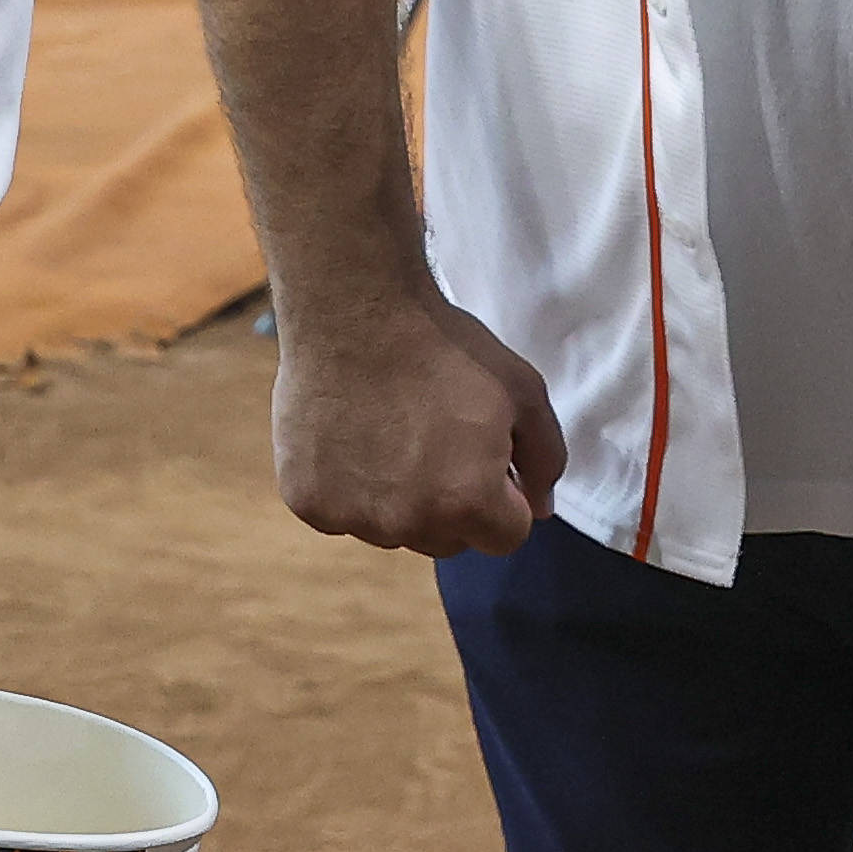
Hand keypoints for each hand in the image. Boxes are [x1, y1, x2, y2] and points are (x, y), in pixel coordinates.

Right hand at [268, 287, 565, 556]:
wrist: (354, 311)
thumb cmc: (443, 347)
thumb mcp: (522, 390)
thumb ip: (545, 457)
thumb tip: (540, 509)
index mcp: (467, 502)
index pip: (505, 537)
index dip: (505, 496)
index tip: (488, 458)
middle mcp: (408, 524)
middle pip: (449, 540)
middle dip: (454, 502)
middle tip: (438, 440)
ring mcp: (352, 517)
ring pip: (393, 530)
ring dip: (400, 500)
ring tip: (391, 432)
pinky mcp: (307, 502)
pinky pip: (343, 513)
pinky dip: (350, 485)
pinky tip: (352, 435)